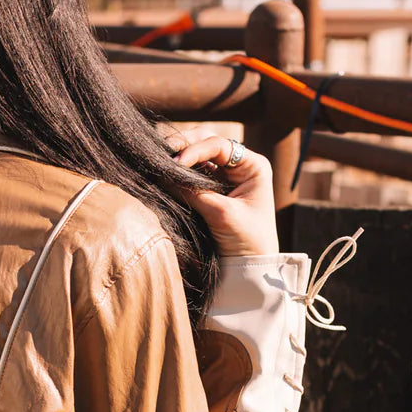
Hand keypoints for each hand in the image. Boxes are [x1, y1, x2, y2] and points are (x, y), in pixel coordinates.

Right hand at [171, 127, 278, 258]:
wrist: (249, 268)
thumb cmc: (247, 240)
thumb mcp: (221, 214)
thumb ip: (194, 192)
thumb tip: (164, 174)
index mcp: (252, 165)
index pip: (220, 145)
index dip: (195, 150)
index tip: (176, 163)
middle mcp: (238, 166)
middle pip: (206, 143)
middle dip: (183, 146)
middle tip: (161, 155)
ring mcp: (223, 176)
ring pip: (196, 156)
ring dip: (178, 158)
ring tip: (159, 164)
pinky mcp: (210, 190)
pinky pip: (191, 174)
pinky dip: (177, 174)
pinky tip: (163, 176)